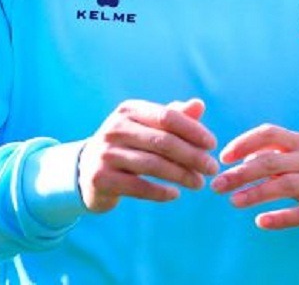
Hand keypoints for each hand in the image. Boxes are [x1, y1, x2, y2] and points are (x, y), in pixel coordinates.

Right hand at [78, 98, 218, 212]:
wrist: (86, 170)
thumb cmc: (127, 145)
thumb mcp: (147, 127)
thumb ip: (174, 117)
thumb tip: (199, 105)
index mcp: (129, 110)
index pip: (167, 116)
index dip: (193, 130)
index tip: (212, 144)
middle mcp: (115, 128)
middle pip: (163, 141)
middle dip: (192, 156)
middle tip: (212, 168)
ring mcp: (106, 153)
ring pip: (153, 164)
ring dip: (181, 175)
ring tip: (199, 183)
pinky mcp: (101, 178)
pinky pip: (138, 186)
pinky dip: (160, 192)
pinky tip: (175, 194)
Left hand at [211, 123, 298, 232]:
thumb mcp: (298, 156)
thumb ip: (272, 155)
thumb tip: (239, 159)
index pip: (269, 133)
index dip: (244, 142)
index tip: (224, 157)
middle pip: (271, 161)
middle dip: (241, 173)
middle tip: (218, 185)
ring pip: (284, 185)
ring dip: (256, 193)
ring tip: (233, 201)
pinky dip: (281, 217)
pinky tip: (261, 222)